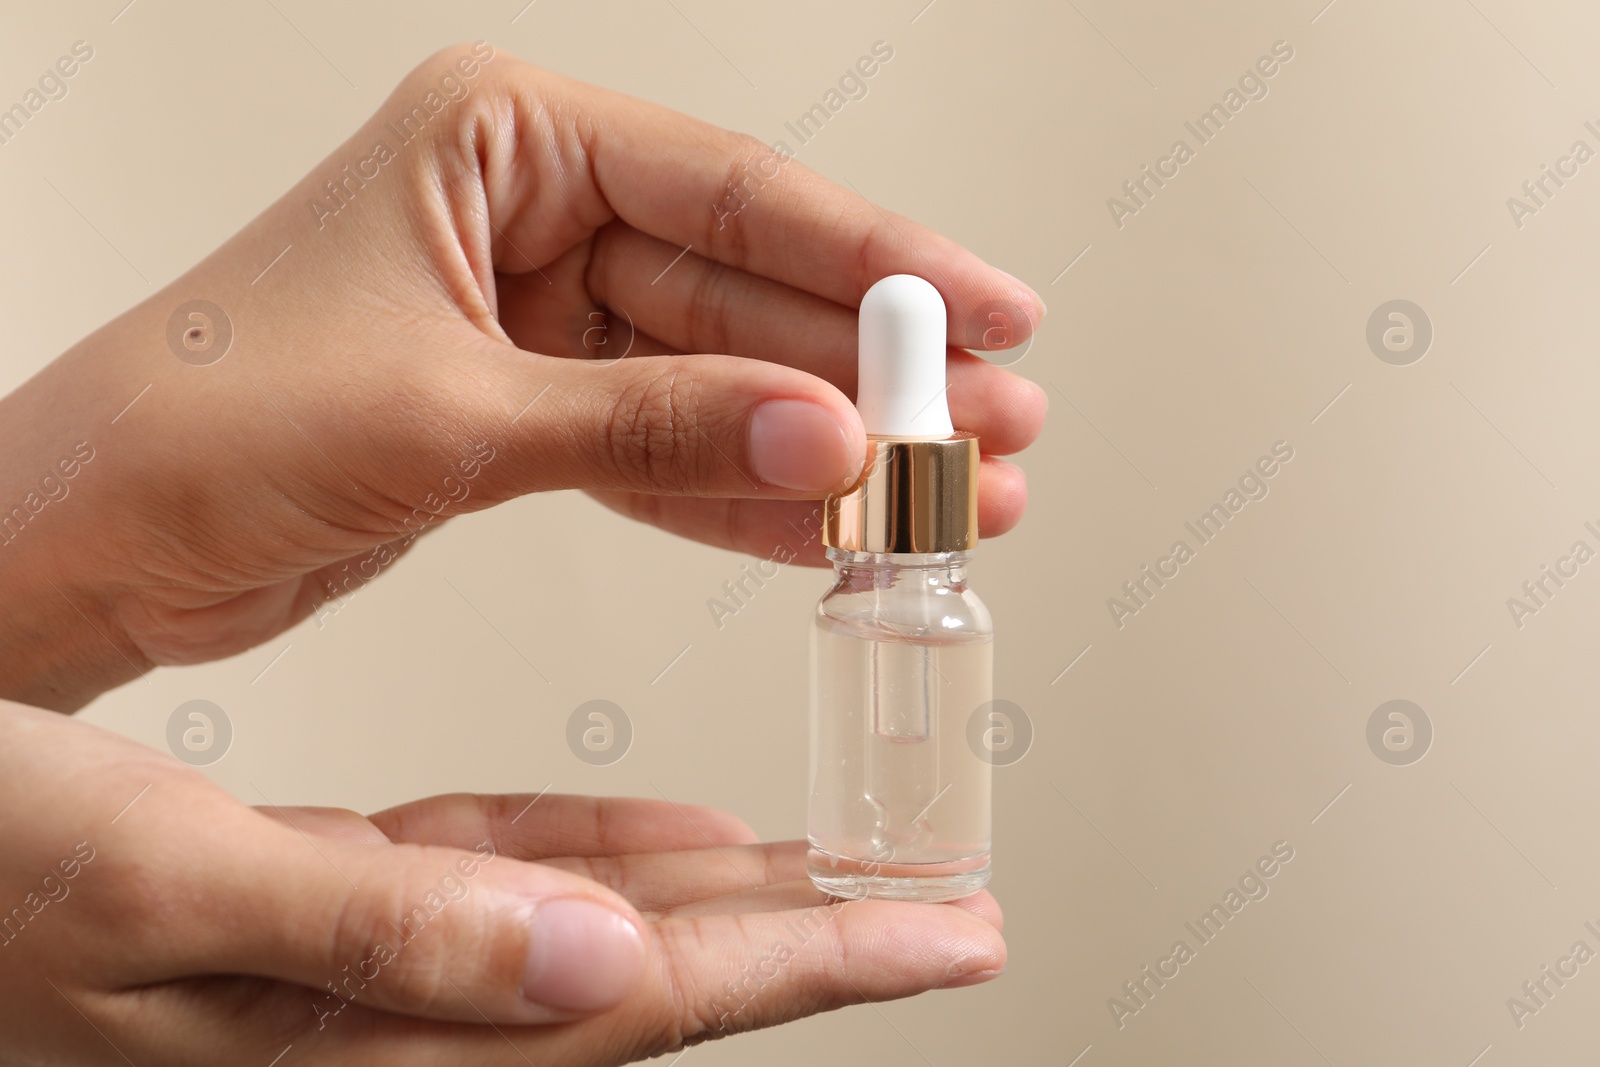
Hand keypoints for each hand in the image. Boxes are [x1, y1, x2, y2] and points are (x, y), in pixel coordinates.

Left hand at [0, 43, 1045, 709]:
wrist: (86, 541)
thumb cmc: (201, 428)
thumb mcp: (452, 417)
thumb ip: (652, 427)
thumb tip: (821, 438)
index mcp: (499, 140)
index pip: (732, 192)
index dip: (878, 260)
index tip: (991, 312)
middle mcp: (525, 214)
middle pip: (746, 290)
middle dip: (872, 374)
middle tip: (990, 432)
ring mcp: (533, 317)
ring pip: (719, 379)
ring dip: (826, 449)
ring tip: (944, 500)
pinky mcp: (526, 412)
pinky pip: (666, 450)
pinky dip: (744, 500)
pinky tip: (827, 535)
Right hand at [0, 700, 1003, 1064]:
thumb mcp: (162, 891)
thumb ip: (385, 936)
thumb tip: (601, 971)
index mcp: (370, 1034)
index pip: (648, 1005)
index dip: (814, 967)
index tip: (950, 937)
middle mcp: (394, 1013)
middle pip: (655, 981)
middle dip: (810, 941)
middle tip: (945, 905)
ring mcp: (370, 960)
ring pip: (598, 928)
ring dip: (725, 896)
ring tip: (844, 870)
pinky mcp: (335, 898)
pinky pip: (504, 882)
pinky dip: (598, 853)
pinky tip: (678, 837)